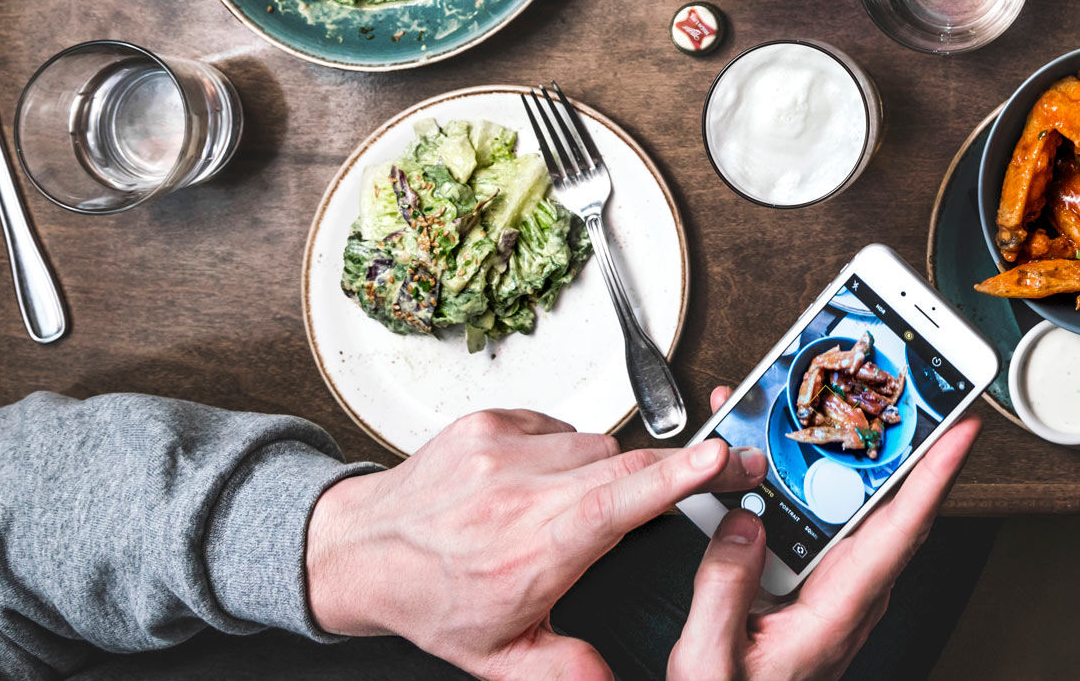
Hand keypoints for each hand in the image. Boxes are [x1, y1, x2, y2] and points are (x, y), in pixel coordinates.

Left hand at [305, 407, 763, 680]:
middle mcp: (520, 493)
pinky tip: (538, 483)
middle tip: (713, 470)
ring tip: (570, 508)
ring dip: (603, 473)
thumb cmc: (429, 598)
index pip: (618, 503)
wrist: (361, 550)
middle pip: (626, 466)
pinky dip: (563, 452)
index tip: (718, 458)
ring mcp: (503, 451)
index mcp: (534, 550)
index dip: (676, 478)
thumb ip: (568, 669)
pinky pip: (559, 428)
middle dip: (675, 469)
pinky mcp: (491, 423)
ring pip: (597, 445)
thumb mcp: (502, 656)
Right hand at [670, 391, 981, 680]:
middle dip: (900, 443)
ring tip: (832, 404)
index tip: (963, 430)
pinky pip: (815, 524)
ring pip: (849, 509)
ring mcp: (833, 589)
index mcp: (839, 612)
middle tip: (909, 388)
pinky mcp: (811, 586)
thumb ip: (725, 589)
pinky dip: (800, 484)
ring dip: (840, 456)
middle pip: (888, 506)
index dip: (936, 476)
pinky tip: (771, 459)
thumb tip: (744, 519)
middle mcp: (848, 596)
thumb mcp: (712, 659)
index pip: (902, 531)